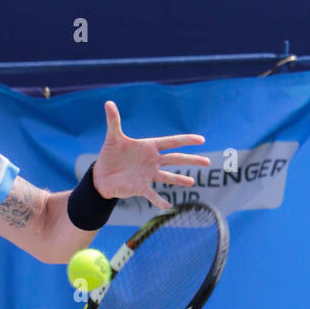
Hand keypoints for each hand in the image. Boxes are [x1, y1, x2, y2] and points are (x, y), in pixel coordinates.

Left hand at [92, 100, 210, 211]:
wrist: (102, 174)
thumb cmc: (110, 154)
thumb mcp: (113, 137)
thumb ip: (114, 120)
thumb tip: (108, 102)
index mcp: (149, 147)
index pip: (171, 142)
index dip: (186, 140)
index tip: (201, 140)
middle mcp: (152, 161)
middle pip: (175, 159)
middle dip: (191, 160)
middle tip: (207, 162)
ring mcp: (148, 175)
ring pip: (167, 177)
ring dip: (179, 180)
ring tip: (191, 182)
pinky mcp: (140, 187)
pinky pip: (152, 194)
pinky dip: (160, 200)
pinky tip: (168, 206)